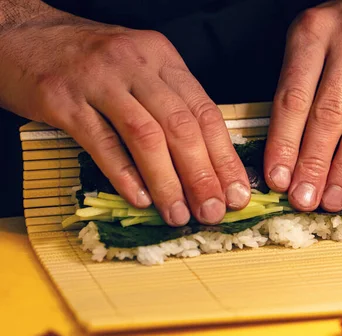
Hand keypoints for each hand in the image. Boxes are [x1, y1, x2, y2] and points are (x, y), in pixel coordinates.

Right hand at [0, 7, 250, 225]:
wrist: (22, 33)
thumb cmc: (88, 59)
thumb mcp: (139, 68)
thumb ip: (170, 104)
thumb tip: (205, 162)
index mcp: (162, 57)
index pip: (205, 113)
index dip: (225, 157)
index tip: (237, 192)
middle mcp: (136, 64)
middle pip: (182, 126)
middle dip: (202, 175)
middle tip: (213, 211)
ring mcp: (98, 80)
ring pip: (146, 136)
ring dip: (167, 182)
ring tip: (178, 214)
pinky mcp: (64, 100)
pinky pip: (102, 143)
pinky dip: (124, 175)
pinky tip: (140, 199)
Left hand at [264, 0, 341, 211]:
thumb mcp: (311, 43)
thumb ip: (297, 88)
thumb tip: (284, 155)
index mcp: (312, 35)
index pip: (293, 99)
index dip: (283, 144)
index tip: (278, 180)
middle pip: (328, 115)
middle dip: (313, 164)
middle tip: (304, 200)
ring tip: (333, 199)